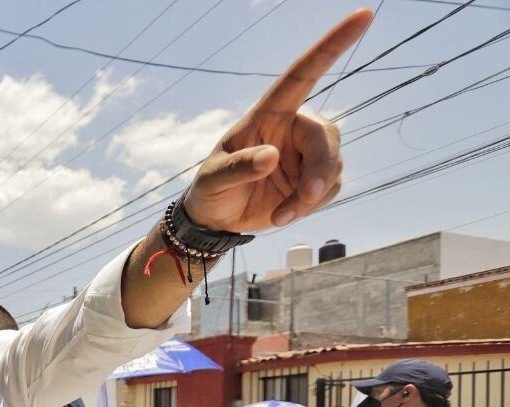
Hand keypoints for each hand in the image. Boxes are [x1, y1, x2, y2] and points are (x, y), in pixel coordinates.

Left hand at [183, 10, 371, 232]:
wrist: (217, 219)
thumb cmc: (211, 190)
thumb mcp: (213, 180)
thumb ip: (238, 168)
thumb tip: (272, 157)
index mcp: (269, 114)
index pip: (303, 74)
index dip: (332, 46)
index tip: (362, 15)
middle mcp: (294, 128)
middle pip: (325, 138)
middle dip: (319, 170)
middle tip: (304, 199)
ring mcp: (307, 154)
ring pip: (333, 166)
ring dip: (310, 196)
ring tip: (280, 214)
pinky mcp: (316, 179)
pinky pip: (330, 188)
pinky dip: (311, 207)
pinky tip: (285, 213)